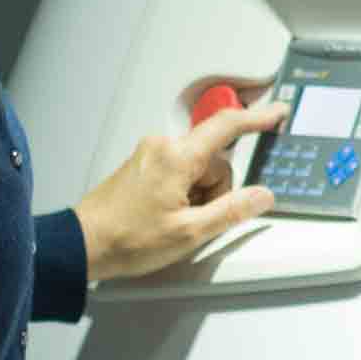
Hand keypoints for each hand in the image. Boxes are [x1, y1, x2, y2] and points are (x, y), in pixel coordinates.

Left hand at [74, 93, 279, 281]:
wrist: (83, 245)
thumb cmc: (126, 238)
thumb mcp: (189, 232)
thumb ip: (232, 211)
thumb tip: (262, 196)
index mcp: (176, 157)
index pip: (227, 127)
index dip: (257, 119)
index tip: (277, 114)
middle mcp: (161, 147)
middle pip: (213, 160)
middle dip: (216, 191)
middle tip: (197, 221)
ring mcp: (149, 155)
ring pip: (196, 170)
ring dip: (197, 196)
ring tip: (174, 223)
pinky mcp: (142, 166)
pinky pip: (178, 174)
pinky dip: (182, 195)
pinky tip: (165, 217)